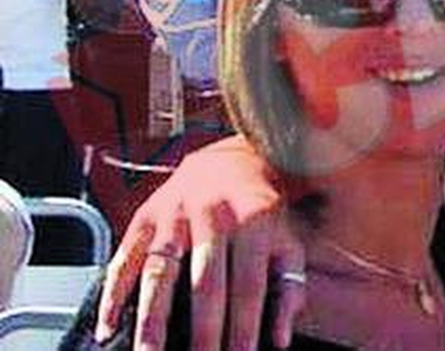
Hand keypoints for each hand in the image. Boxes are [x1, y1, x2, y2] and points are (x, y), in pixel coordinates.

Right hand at [94, 135, 306, 349]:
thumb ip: (289, 286)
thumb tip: (280, 338)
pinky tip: (106, 329)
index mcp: (254, 220)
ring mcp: (173, 215)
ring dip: (151, 322)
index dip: (245, 328)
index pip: (248, 285)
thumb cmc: (262, 211)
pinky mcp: (143, 217)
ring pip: (159, 274)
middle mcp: (212, 215)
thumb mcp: (288, 239)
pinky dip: (112, 296)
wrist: (229, 160)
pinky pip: (123, 260)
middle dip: (203, 333)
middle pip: (204, 284)